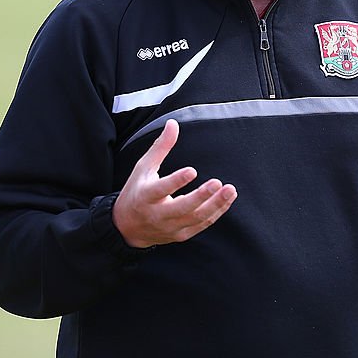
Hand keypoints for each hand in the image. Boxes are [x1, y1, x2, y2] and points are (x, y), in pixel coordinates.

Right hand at [112, 119, 236, 247]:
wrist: (127, 227)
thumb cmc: (137, 191)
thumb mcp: (143, 168)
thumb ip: (160, 147)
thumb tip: (173, 123)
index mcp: (145, 196)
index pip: (160, 189)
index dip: (176, 181)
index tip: (192, 170)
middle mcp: (157, 214)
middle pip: (182, 208)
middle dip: (201, 197)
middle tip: (218, 183)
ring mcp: (170, 227)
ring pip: (195, 218)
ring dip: (215, 205)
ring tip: (230, 190)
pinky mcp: (180, 235)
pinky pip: (201, 225)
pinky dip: (216, 213)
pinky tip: (227, 200)